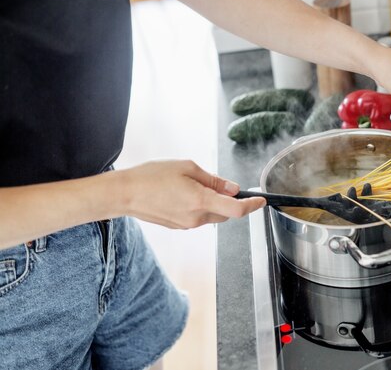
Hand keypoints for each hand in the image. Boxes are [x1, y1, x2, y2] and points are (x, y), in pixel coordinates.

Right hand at [116, 160, 265, 227]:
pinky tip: (183, 194)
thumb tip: (232, 188)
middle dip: (229, 200)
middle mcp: (196, 218)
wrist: (124, 194)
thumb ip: (213, 180)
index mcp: (200, 201)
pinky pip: (198, 217)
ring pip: (212, 215)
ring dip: (213, 203)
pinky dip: (200, 207)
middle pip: (226, 213)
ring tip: (192, 185)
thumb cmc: (152, 176)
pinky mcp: (179, 227)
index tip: (261, 200)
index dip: (252, 206)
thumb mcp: (187, 168)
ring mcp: (187, 225)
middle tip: (219, 184)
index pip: (236, 209)